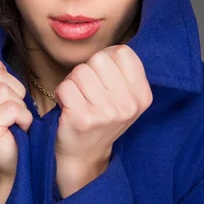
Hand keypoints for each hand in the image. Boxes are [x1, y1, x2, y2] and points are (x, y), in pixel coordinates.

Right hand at [0, 53, 32, 181]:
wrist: (18, 165)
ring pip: (4, 89)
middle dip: (15, 89)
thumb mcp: (1, 94)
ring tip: (15, 121)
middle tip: (13, 111)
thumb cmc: (13, 127)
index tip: (4, 86)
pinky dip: (24, 118)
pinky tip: (18, 130)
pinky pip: (11, 108)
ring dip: (20, 105)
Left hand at [53, 45, 152, 191]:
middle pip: (99, 59)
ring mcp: (106, 113)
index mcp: (142, 95)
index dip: (107, 58)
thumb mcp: (124, 97)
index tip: (103, 77)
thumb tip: (111, 48)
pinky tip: (69, 107)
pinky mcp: (82, 118)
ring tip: (79, 99)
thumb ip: (122, 71)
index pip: (123, 52)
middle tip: (89, 91)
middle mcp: (128, 104)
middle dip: (88, 70)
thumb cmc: (101, 117)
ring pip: (80, 71)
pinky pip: (65, 86)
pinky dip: (62, 93)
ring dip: (73, 82)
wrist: (85, 155)